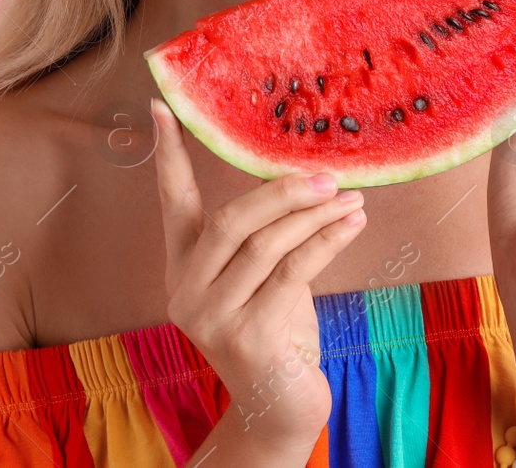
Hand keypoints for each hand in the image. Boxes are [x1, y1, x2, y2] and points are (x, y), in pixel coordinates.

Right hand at [149, 97, 367, 449]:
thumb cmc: (277, 333)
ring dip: (316, 215)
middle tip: (326, 173)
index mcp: (182, 268)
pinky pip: (294, 273)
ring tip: (351, 197)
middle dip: (282, 191)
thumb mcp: (261, 279)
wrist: (280, 407)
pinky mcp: (249, 337)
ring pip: (267, 245)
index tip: (163, 107)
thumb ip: (264, 237)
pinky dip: (327, 241)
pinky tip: (352, 224)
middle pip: (231, 220)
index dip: (167, 154)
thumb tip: (306, 178)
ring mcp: (213, 318)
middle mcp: (187, 291)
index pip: (171, 202)